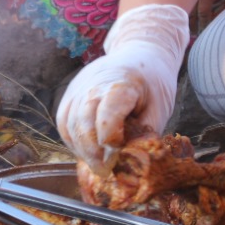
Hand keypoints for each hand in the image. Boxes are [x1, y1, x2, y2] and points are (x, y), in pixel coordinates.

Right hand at [55, 4, 188, 172]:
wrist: (139, 52)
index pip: (107, 114)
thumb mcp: (160, 107)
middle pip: (83, 122)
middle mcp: (93, 84)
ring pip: (69, 124)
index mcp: (121, 84)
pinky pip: (64, 122)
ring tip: (96, 165)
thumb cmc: (152, 81)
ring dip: (81, 149)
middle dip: (92, 152)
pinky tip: (86, 151)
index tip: (119, 154)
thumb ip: (146, 135)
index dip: (111, 139)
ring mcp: (78, 88)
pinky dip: (72, 140)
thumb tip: (134, 163)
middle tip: (105, 172)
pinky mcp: (70, 94)